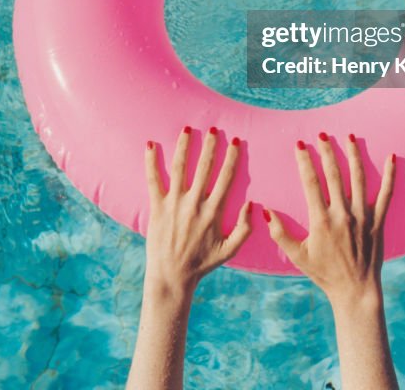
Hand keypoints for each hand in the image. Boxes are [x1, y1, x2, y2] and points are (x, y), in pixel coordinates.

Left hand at [143, 126, 251, 299]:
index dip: (231, 157)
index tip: (235, 141)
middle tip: (214, 128)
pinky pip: (153, 180)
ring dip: (184, 146)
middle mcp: (194, 203)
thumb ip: (245, 228)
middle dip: (210, 145)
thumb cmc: (202, 263)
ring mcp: (174, 204)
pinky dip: (151, 161)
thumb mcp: (230, 250)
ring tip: (188, 129)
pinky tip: (150, 144)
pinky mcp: (157, 207)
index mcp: (212, 212)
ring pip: (180, 168)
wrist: (172, 277)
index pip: (225, 178)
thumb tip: (253, 204)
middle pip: (204, 167)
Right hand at [264, 133, 395, 309]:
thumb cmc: (324, 274)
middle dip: (327, 151)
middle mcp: (343, 214)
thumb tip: (265, 210)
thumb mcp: (297, 256)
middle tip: (322, 134)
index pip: (311, 182)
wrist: (355, 291)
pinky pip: (385, 194)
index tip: (299, 144)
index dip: (304, 160)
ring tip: (348, 136)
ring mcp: (362, 216)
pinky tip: (390, 157)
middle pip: (334, 174)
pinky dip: (389, 175)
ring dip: (353, 155)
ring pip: (359, 178)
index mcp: (321, 220)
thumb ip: (280, 233)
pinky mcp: (378, 221)